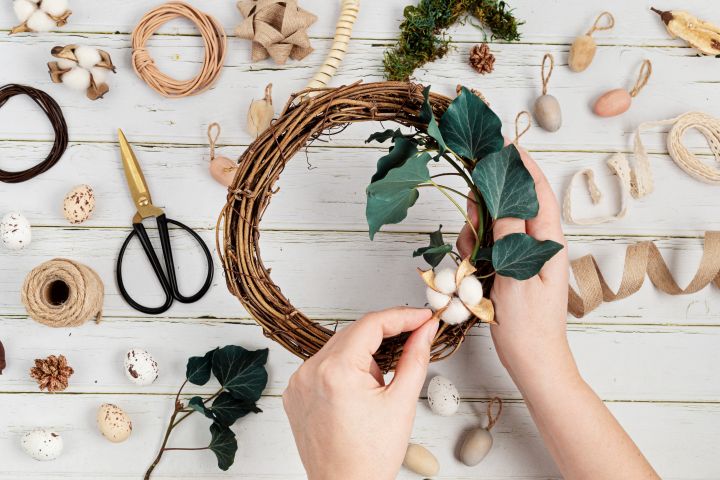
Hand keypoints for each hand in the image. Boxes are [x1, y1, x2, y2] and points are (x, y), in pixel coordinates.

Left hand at [283, 308, 438, 479]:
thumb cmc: (371, 456)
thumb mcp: (402, 402)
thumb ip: (415, 357)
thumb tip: (425, 328)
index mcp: (336, 370)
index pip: (372, 324)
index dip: (401, 316)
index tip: (422, 317)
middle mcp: (310, 370)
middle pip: (354, 333)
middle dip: (385, 337)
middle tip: (412, 343)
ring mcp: (299, 381)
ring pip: (339, 348)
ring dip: (363, 356)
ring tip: (377, 390)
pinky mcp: (295, 392)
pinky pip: (323, 365)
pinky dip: (344, 369)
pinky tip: (357, 395)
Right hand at [457, 144, 577, 392]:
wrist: (534, 362)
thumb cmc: (529, 327)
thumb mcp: (516, 277)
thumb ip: (511, 235)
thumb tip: (505, 195)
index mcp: (548, 242)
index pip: (537, 192)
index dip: (522, 165)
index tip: (505, 143)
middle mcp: (538, 244)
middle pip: (511, 204)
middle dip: (487, 205)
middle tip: (471, 222)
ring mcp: (524, 256)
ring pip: (495, 225)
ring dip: (477, 232)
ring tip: (471, 259)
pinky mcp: (512, 268)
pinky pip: (490, 246)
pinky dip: (476, 250)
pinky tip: (471, 268)